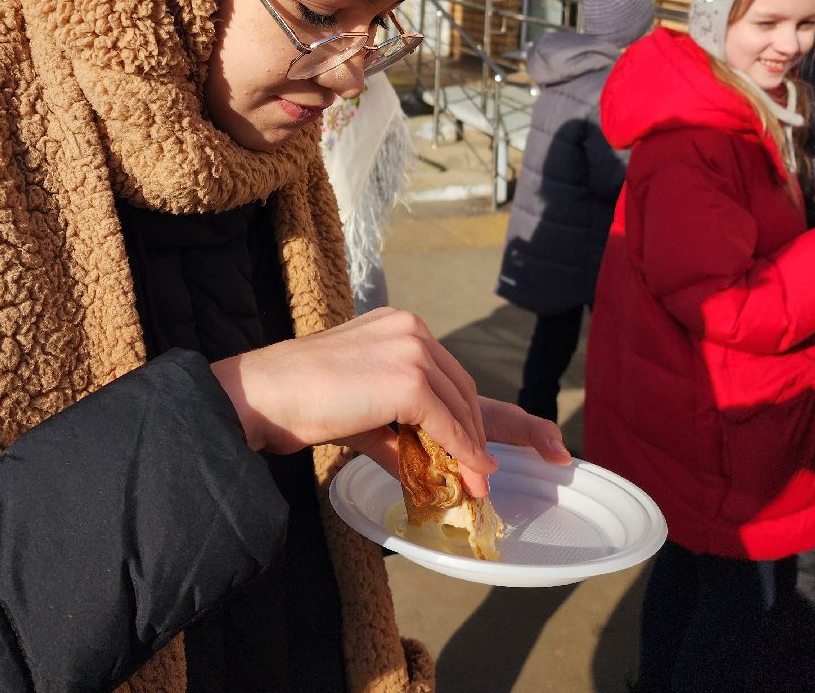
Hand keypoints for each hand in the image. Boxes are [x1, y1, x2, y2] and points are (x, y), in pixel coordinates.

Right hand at [210, 308, 571, 497]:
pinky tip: (469, 476)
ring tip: (475, 486)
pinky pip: (447, 424)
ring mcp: (411, 348)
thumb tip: (438, 475)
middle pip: (464, 391)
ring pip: (460, 407)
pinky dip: (461, 452)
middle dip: (480, 438)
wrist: (262, 396)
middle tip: (486, 481)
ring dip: (471, 451)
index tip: (552, 443)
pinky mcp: (408, 376)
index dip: (513, 415)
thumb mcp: (364, 418)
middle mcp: (411, 330)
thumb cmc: (300, 403)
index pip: (458, 373)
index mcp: (400, 329)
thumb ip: (404, 438)